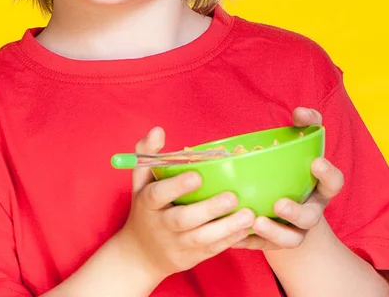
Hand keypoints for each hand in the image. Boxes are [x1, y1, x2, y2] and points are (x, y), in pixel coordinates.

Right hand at [118, 127, 255, 281]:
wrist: (141, 255)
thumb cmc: (146, 208)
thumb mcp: (140, 181)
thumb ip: (147, 153)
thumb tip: (158, 130)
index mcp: (148, 203)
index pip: (158, 195)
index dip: (177, 186)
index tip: (197, 176)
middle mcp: (161, 225)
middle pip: (184, 219)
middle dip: (209, 209)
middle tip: (232, 196)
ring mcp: (177, 244)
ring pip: (202, 238)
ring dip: (226, 227)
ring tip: (248, 214)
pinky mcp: (192, 257)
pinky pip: (212, 249)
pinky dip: (230, 240)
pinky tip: (247, 228)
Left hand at [233, 107, 343, 250]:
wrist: (285, 206)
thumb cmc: (292, 168)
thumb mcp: (301, 144)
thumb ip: (305, 124)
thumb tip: (300, 111)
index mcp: (320, 188)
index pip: (333, 183)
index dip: (328, 174)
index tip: (315, 162)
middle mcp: (310, 212)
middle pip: (310, 218)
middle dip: (296, 213)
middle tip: (279, 204)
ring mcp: (293, 230)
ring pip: (289, 239)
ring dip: (274, 233)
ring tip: (256, 222)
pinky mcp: (272, 242)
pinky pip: (261, 247)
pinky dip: (248, 243)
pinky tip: (233, 237)